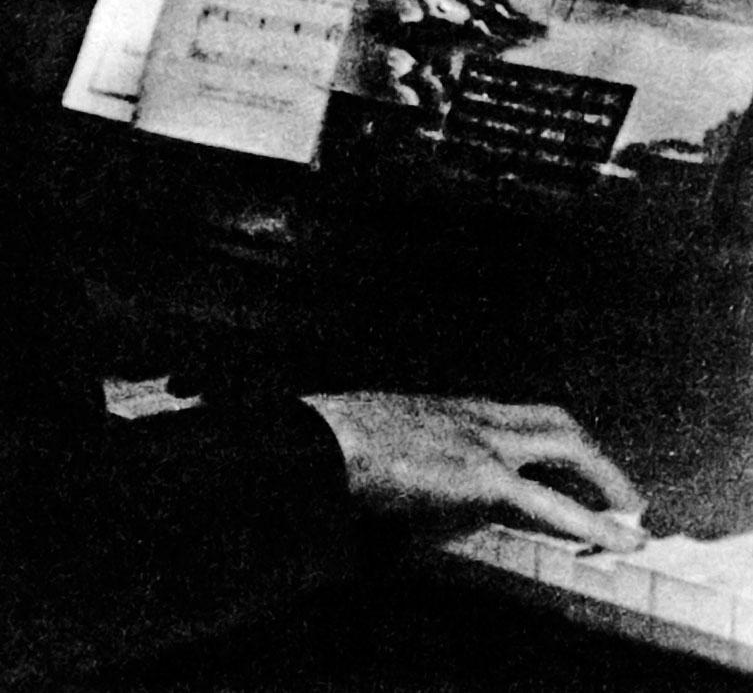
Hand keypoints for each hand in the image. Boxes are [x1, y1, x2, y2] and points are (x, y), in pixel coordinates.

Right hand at [303, 391, 646, 552]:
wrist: (320, 443)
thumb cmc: (335, 449)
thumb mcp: (379, 449)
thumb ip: (410, 470)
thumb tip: (424, 513)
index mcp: (449, 410)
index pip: (517, 421)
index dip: (550, 445)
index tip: (567, 470)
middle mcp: (474, 416)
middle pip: (553, 419)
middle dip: (591, 452)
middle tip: (617, 489)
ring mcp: (481, 440)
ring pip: (564, 442)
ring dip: (603, 475)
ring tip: (629, 514)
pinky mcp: (481, 476)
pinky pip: (550, 502)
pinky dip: (588, 520)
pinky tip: (614, 538)